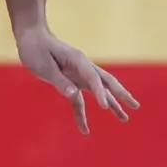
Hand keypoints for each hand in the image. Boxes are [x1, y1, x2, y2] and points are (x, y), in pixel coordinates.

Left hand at [16, 25, 138, 134]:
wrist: (31, 36)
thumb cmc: (36, 48)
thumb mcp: (44, 65)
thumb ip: (59, 80)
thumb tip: (74, 95)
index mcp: (78, 60)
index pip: (93, 78)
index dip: (100, 92)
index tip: (105, 107)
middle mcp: (82, 67)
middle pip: (106, 82)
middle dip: (121, 94)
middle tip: (135, 106)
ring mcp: (78, 74)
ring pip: (98, 91)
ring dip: (111, 104)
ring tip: (125, 119)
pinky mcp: (70, 81)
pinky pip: (79, 100)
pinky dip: (82, 114)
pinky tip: (84, 130)